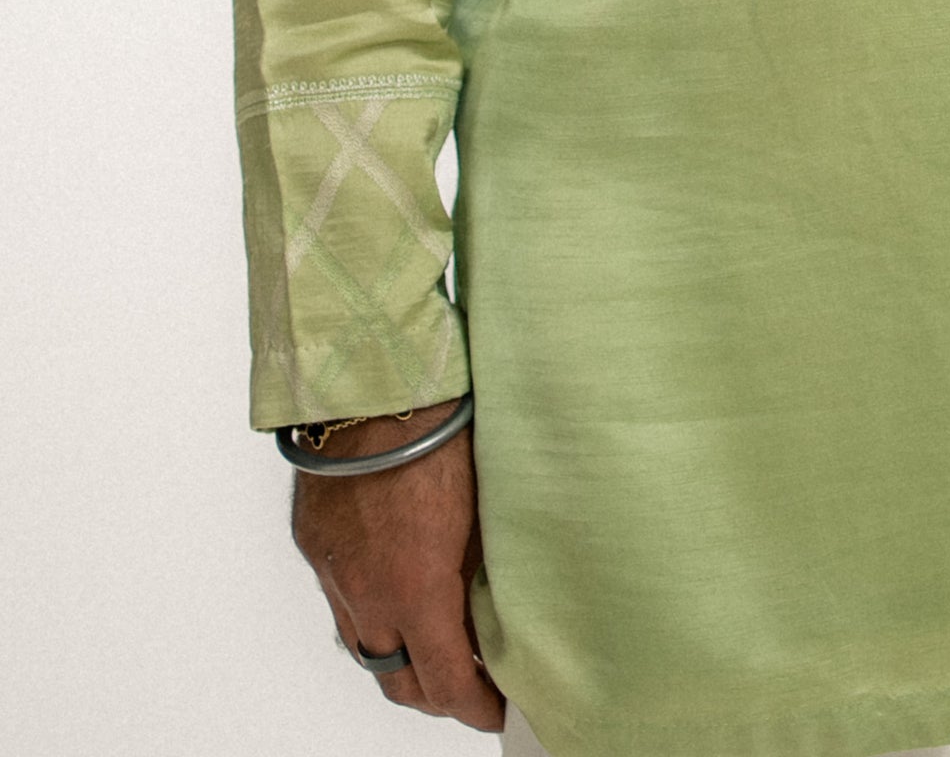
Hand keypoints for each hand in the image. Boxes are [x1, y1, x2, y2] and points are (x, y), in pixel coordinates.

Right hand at [292, 402, 505, 729]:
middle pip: (397, 680)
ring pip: (362, 644)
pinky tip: (394, 591)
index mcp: (416, 590)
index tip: (495, 708)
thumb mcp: (485, 510)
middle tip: (467, 686)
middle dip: (434, 693)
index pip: (445, 682)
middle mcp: (367, 593)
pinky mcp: (314, 542)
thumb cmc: (445, 429)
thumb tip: (497, 610)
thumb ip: (483, 575)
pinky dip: (368, 609)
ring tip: (432, 644)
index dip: (475, 705)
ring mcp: (333, 570)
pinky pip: (340, 598)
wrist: (377, 379)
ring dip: (398, 654)